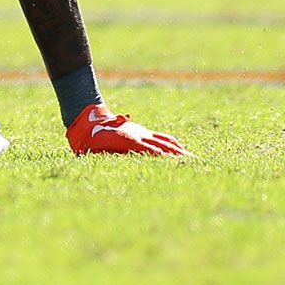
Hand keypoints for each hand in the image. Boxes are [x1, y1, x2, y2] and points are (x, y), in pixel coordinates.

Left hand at [67, 104, 185, 156]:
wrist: (91, 119)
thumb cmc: (90, 139)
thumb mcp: (95, 150)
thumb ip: (105, 156)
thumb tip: (114, 165)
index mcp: (128, 141)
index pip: (149, 149)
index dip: (161, 155)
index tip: (174, 163)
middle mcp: (139, 135)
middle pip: (162, 145)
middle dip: (177, 155)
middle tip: (194, 163)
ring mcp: (142, 133)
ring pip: (164, 141)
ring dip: (178, 150)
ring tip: (192, 158)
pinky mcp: (142, 132)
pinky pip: (160, 137)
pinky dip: (171, 143)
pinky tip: (179, 149)